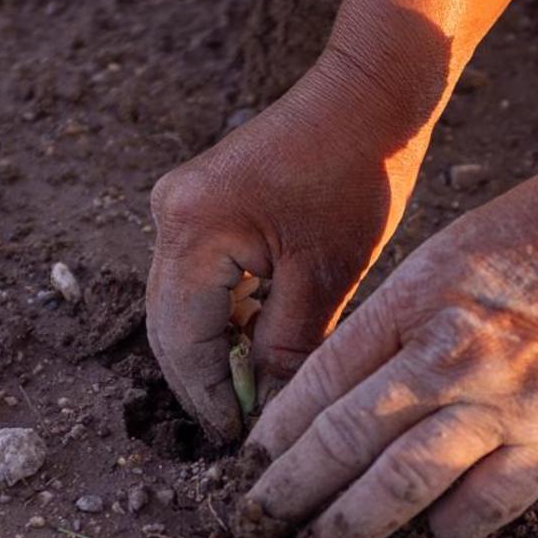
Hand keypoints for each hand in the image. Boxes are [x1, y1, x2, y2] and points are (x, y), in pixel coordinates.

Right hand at [146, 0, 537, 441]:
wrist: (368, 94)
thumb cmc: (357, 176)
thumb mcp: (326, 278)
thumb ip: (285, 351)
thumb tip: (267, 418)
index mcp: (192, 231)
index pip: (182, 343)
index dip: (209, 400)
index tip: (240, 443)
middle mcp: (168, 215)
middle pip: (170, 327)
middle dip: (206, 383)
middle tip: (246, 432)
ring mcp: (178, 205)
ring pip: (182, 307)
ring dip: (216, 352)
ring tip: (259, 397)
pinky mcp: (198, 203)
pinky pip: (199, 279)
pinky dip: (226, 317)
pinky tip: (262, 346)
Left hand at [239, 83, 537, 537]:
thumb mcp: (444, 254)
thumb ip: (394, 322)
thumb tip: (338, 390)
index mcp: (412, 303)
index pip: (318, 383)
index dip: (275, 434)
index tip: (248, 466)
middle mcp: (450, 357)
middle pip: (345, 441)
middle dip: (290, 491)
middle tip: (257, 525)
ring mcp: (507, 401)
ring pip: (403, 483)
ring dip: (351, 527)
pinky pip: (491, 502)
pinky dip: (452, 528)